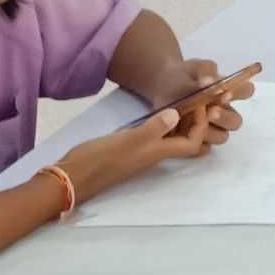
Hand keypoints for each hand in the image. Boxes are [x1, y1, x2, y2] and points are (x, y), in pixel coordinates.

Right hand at [57, 109, 218, 205]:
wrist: (72, 176)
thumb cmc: (101, 158)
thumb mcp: (129, 139)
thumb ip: (154, 127)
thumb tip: (177, 114)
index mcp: (158, 152)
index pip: (193, 143)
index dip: (202, 124)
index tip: (199, 102)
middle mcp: (154, 153)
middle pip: (186, 141)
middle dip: (196, 122)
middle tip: (195, 99)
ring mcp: (142, 152)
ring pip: (172, 137)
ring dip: (181, 121)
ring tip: (181, 99)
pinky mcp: (130, 148)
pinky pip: (156, 135)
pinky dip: (163, 123)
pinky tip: (158, 109)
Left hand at [153, 57, 254, 146]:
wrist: (159, 86)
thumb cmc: (180, 76)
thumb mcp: (191, 69)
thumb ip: (203, 74)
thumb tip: (209, 81)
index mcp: (227, 91)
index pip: (246, 91)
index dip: (240, 94)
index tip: (226, 93)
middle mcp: (223, 111)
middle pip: (236, 121)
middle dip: (224, 118)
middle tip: (211, 113)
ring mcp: (211, 129)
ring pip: (222, 137)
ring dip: (211, 132)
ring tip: (195, 124)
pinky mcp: (197, 142)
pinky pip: (203, 149)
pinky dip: (196, 143)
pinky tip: (183, 135)